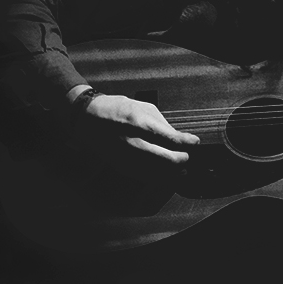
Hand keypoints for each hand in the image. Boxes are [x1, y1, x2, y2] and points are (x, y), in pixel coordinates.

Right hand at [70, 91, 199, 183]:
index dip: (186, 142)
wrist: (87, 117)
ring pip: (155, 172)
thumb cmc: (116, 109)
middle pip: (165, 159)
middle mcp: (130, 142)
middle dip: (181, 160)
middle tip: (188, 156)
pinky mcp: (119, 166)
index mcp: (138, 122)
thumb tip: (178, 138)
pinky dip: (158, 176)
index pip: (169, 138)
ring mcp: (124, 156)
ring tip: (182, 168)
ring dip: (171, 172)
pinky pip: (143, 176)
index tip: (195, 142)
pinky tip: (166, 173)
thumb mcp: (142, 107)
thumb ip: (162, 123)